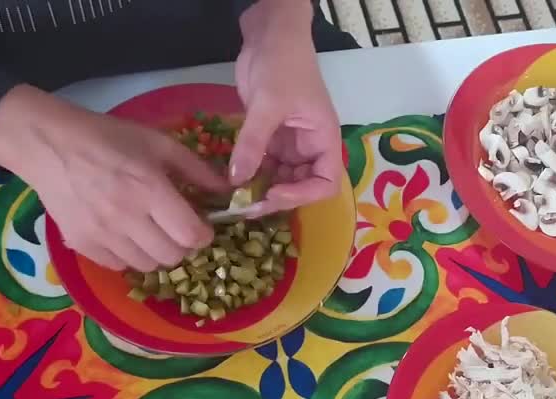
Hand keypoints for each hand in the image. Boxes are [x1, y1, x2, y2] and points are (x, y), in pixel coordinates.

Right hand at [0, 85, 227, 271]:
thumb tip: (227, 190)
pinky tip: (127, 235)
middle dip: (183, 245)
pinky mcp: (82, 244)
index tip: (201, 225)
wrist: (49, 144)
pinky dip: (129, 256)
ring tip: (152, 232)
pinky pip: (118, 266)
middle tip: (177, 228)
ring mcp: (102, 235)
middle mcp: (127, 218)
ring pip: (147, 266)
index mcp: (150, 189)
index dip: (204, 234)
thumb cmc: (108, 138)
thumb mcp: (158, 143)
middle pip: (172, 256)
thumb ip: (196, 169)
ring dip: (157, 253)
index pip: (191, 235)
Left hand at [230, 0, 342, 216]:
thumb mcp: (269, 103)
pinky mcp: (269, 137)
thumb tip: (237, 181)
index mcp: (323, 140)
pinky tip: (230, 180)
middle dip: (276, 197)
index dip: (303, 195)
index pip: (326, 183)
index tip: (274, 193)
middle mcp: (309, 147)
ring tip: (234, 197)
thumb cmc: (283, 64)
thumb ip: (253, 142)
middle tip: (246, 205)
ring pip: (278, 178)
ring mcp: (289, 143)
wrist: (270, 34)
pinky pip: (261, 164)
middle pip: (300, 186)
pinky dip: (248, 174)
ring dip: (260, 188)